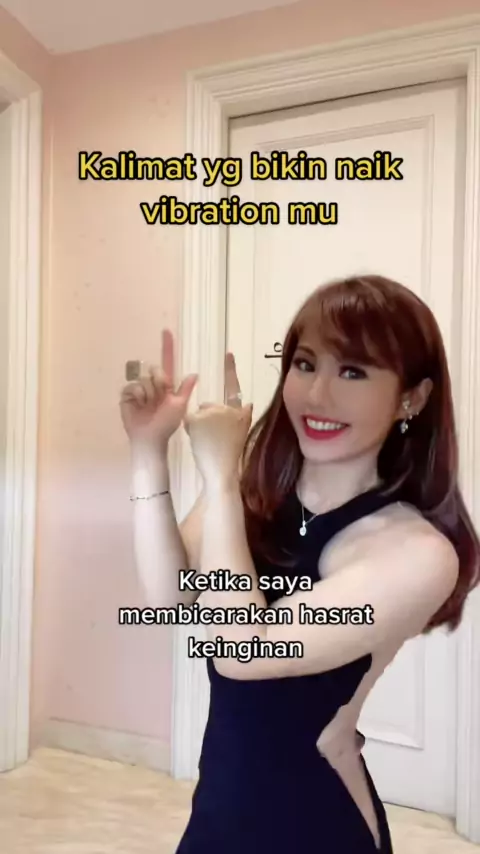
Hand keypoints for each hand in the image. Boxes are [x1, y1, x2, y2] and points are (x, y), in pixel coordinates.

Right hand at [119, 329, 197, 450]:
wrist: (150, 437)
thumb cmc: (167, 424)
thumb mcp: (180, 405)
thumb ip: (185, 389)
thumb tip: (194, 373)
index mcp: (166, 384)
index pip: (167, 361)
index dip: (167, 346)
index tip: (166, 331)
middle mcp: (152, 383)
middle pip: (155, 369)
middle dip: (159, 383)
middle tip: (159, 399)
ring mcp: (139, 388)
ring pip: (144, 379)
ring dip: (148, 394)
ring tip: (149, 406)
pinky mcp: (127, 394)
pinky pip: (132, 386)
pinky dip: (137, 396)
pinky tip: (138, 406)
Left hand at [183, 353, 252, 486]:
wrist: (221, 470)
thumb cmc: (231, 454)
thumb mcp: (243, 432)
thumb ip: (244, 416)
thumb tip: (248, 403)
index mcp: (239, 411)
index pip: (234, 386)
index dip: (231, 370)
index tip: (228, 353)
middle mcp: (226, 408)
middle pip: (209, 405)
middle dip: (207, 418)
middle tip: (213, 438)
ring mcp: (211, 413)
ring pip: (198, 413)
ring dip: (199, 425)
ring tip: (208, 442)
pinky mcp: (197, 419)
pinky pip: (189, 419)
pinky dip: (191, 430)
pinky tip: (199, 441)